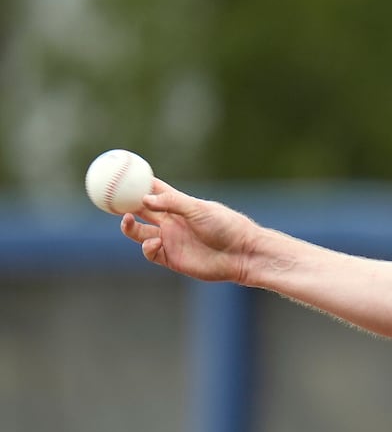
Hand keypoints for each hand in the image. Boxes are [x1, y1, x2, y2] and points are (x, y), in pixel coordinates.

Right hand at [120, 179, 257, 283]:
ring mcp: (171, 240)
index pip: (155, 190)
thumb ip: (172, 203)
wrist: (242, 254)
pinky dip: (147, 248)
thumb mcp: (199, 209)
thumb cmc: (226, 226)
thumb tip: (143, 197)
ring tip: (126, 220)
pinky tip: (154, 243)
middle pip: (141, 210)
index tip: (121, 172)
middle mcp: (172, 222)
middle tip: (109, 197)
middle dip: (123, 204)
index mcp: (180, 205)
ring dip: (129, 227)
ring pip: (140, 233)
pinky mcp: (172, 259)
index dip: (138, 182)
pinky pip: (150, 253)